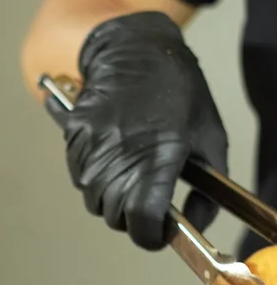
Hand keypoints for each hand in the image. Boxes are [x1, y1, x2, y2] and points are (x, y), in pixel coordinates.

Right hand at [45, 12, 227, 250]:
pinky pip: (81, 178)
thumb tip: (195, 226)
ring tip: (130, 171)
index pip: (142, 223)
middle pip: (116, 218)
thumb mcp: (210, 139)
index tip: (160, 230)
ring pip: (95, 201)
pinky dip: (96, 177)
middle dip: (133, 216)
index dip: (152, 235)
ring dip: (112, 197)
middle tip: (148, 195)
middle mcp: (117, 159)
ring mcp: (91, 150)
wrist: (134, 49)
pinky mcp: (74, 140)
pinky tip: (114, 155)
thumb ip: (206, 192)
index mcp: (156, 160)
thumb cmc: (178, 91)